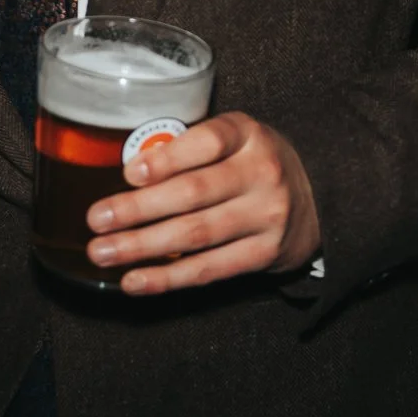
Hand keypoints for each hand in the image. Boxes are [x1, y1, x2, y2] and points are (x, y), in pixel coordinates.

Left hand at [81, 110, 319, 293]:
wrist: (322, 197)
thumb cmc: (253, 162)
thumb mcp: (235, 139)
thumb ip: (190, 148)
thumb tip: (125, 171)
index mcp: (248, 135)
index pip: (208, 142)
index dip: (167, 159)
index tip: (129, 173)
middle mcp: (262, 173)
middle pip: (194, 193)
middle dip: (139, 209)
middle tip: (96, 219)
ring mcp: (267, 217)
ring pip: (197, 235)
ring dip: (143, 246)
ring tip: (103, 252)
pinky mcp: (266, 255)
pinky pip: (210, 270)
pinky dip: (168, 278)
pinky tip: (134, 281)